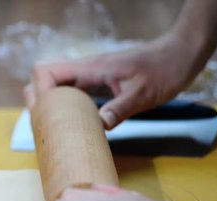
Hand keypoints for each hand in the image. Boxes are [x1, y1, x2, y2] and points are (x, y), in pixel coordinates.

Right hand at [24, 33, 198, 128]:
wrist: (180, 55)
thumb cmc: (164, 71)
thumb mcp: (143, 94)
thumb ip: (120, 108)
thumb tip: (99, 126)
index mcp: (90, 68)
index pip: (46, 71)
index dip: (39, 91)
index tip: (45, 113)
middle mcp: (84, 70)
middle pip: (42, 78)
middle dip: (36, 99)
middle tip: (41, 124)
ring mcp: (89, 75)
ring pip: (54, 85)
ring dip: (47, 104)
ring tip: (50, 127)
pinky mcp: (96, 83)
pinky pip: (68, 91)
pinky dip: (61, 105)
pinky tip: (69, 123)